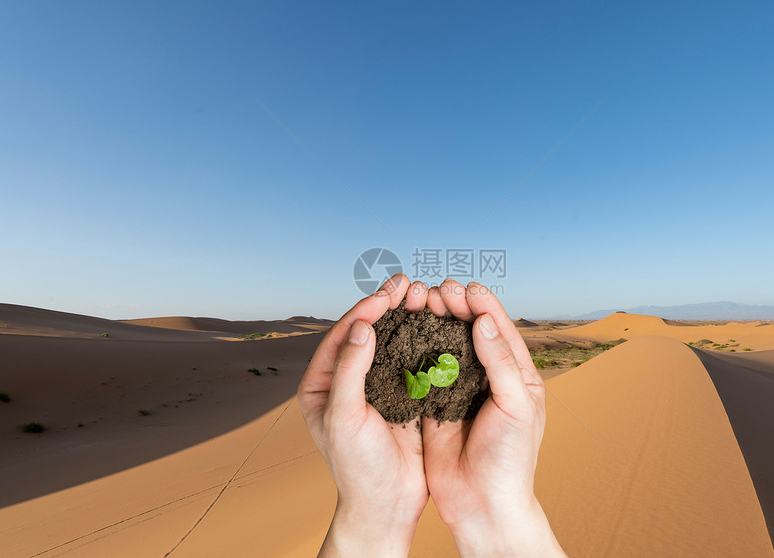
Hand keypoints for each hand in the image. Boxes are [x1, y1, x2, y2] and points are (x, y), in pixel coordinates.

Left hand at [297, 274, 425, 556]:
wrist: (385, 505)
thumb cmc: (356, 467)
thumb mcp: (345, 417)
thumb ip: (349, 371)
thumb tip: (360, 327)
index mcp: (320, 383)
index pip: (342, 336)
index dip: (364, 311)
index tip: (386, 293)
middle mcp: (345, 380)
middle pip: (366, 333)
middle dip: (386, 306)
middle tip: (407, 283)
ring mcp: (374, 387)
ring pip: (389, 343)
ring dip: (406, 319)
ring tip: (423, 295)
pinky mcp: (399, 397)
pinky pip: (409, 361)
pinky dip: (422, 341)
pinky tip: (437, 324)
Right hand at [420, 279, 565, 556]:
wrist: (482, 503)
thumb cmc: (511, 459)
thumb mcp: (515, 406)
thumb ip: (501, 363)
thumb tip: (484, 321)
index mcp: (518, 375)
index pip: (500, 331)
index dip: (484, 306)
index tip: (466, 288)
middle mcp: (489, 377)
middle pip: (471, 332)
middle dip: (456, 308)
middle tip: (438, 290)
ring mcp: (461, 389)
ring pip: (446, 345)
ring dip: (434, 323)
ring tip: (421, 301)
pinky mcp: (436, 403)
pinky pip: (425, 371)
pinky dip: (416, 349)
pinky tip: (405, 331)